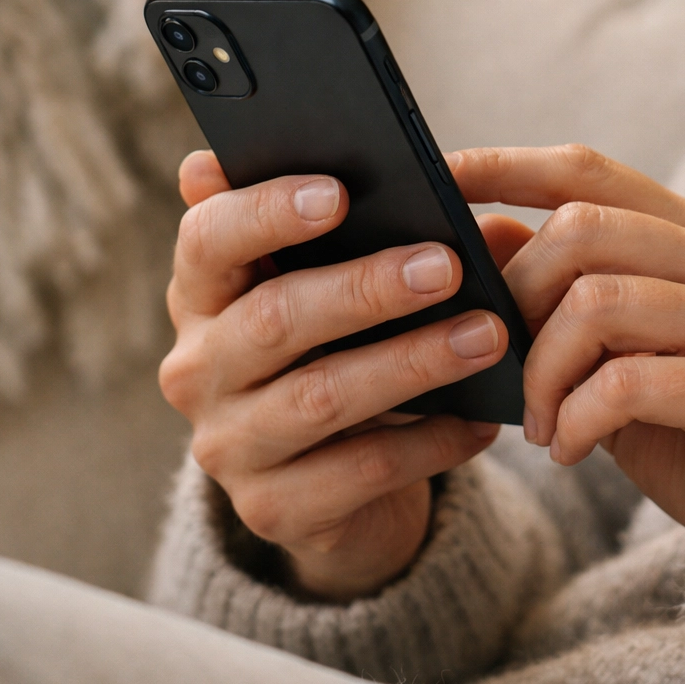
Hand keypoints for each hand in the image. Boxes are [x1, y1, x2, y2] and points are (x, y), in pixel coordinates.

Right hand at [159, 151, 507, 600]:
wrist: (326, 480)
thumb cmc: (331, 349)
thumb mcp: (321, 286)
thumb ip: (335, 229)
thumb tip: (415, 174)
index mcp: (204, 294)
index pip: (207, 239)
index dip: (266, 212)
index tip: (339, 192)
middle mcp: (198, 368)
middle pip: (274, 318)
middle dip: (365, 288)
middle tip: (446, 265)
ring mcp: (229, 445)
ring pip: (321, 398)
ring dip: (412, 362)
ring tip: (487, 335)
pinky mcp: (274, 509)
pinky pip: (361, 472)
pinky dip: (430, 441)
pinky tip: (482, 418)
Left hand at [450, 144, 684, 558]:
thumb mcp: (622, 348)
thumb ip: (565, 291)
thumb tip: (482, 237)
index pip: (587, 171)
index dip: (505, 167)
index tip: (438, 174)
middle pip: (580, 231)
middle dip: (516, 296)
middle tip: (499, 357)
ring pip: (596, 303)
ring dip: (540, 371)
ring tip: (536, 420)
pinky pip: (625, 383)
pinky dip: (574, 419)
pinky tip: (567, 450)